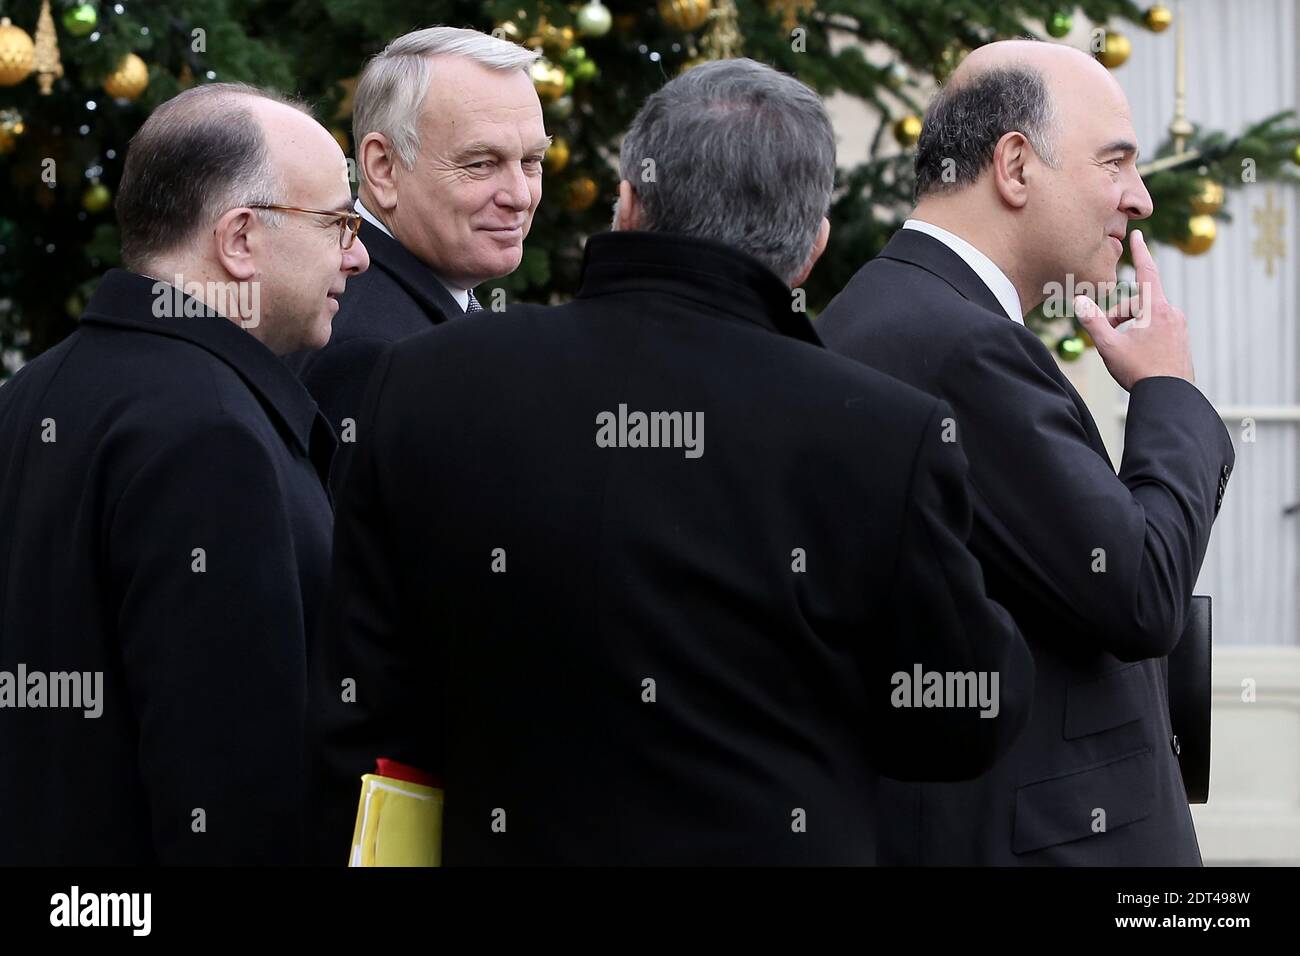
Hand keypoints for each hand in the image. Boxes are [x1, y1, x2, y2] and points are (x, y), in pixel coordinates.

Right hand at [1073, 229, 1194, 391]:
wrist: (1170, 396)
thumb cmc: (1140, 371)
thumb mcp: (1109, 346)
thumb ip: (1093, 321)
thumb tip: (1079, 301)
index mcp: (1156, 309)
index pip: (1146, 272)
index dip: (1140, 252)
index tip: (1138, 235)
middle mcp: (1172, 313)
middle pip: (1138, 303)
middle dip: (1118, 315)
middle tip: (1106, 336)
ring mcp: (1179, 327)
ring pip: (1147, 317)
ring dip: (1129, 326)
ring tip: (1121, 349)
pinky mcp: (1181, 340)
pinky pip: (1158, 328)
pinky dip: (1142, 335)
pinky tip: (1136, 356)